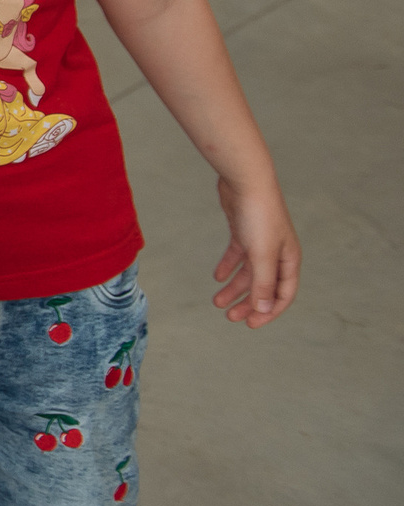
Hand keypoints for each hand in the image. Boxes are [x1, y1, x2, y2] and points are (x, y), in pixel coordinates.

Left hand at [211, 175, 299, 326]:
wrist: (245, 181)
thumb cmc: (259, 216)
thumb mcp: (261, 254)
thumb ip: (263, 282)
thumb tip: (263, 308)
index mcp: (288, 259)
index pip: (283, 294)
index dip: (268, 311)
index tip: (251, 324)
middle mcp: (277, 252)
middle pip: (264, 286)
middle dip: (249, 303)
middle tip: (230, 317)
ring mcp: (260, 242)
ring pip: (249, 273)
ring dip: (235, 288)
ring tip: (217, 302)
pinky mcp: (244, 232)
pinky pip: (237, 256)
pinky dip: (228, 267)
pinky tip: (217, 277)